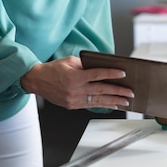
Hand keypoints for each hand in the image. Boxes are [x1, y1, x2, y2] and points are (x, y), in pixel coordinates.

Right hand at [19, 56, 133, 109]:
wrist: (37, 80)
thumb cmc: (53, 69)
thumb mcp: (70, 61)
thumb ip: (85, 65)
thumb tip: (101, 68)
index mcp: (74, 77)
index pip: (97, 75)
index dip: (111, 74)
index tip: (123, 73)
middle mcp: (75, 90)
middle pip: (101, 90)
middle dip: (118, 91)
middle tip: (130, 92)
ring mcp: (74, 100)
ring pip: (98, 100)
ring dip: (114, 101)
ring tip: (125, 101)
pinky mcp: (72, 106)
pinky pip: (91, 105)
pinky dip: (103, 105)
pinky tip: (112, 105)